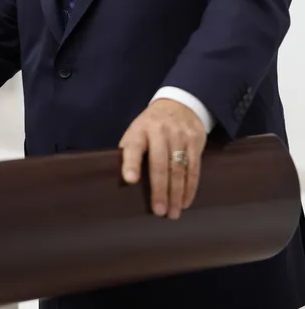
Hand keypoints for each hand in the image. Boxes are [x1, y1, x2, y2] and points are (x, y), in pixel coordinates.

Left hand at [118, 99, 205, 219]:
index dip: (131, 163)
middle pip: (160, 163)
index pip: (134, 147)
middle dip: (160, 190)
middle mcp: (160, 131)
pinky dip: (190, 187)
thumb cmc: (150, 126)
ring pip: (179, 168)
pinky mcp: (195, 140)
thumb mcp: (136, 132)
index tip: (130, 180)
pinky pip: (194, 167)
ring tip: (173, 213)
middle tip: (159, 212)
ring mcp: (179, 135)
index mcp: (140, 130)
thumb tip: (124, 183)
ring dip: (176, 193)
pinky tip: (185, 201)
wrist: (178, 105)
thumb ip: (131, 152)